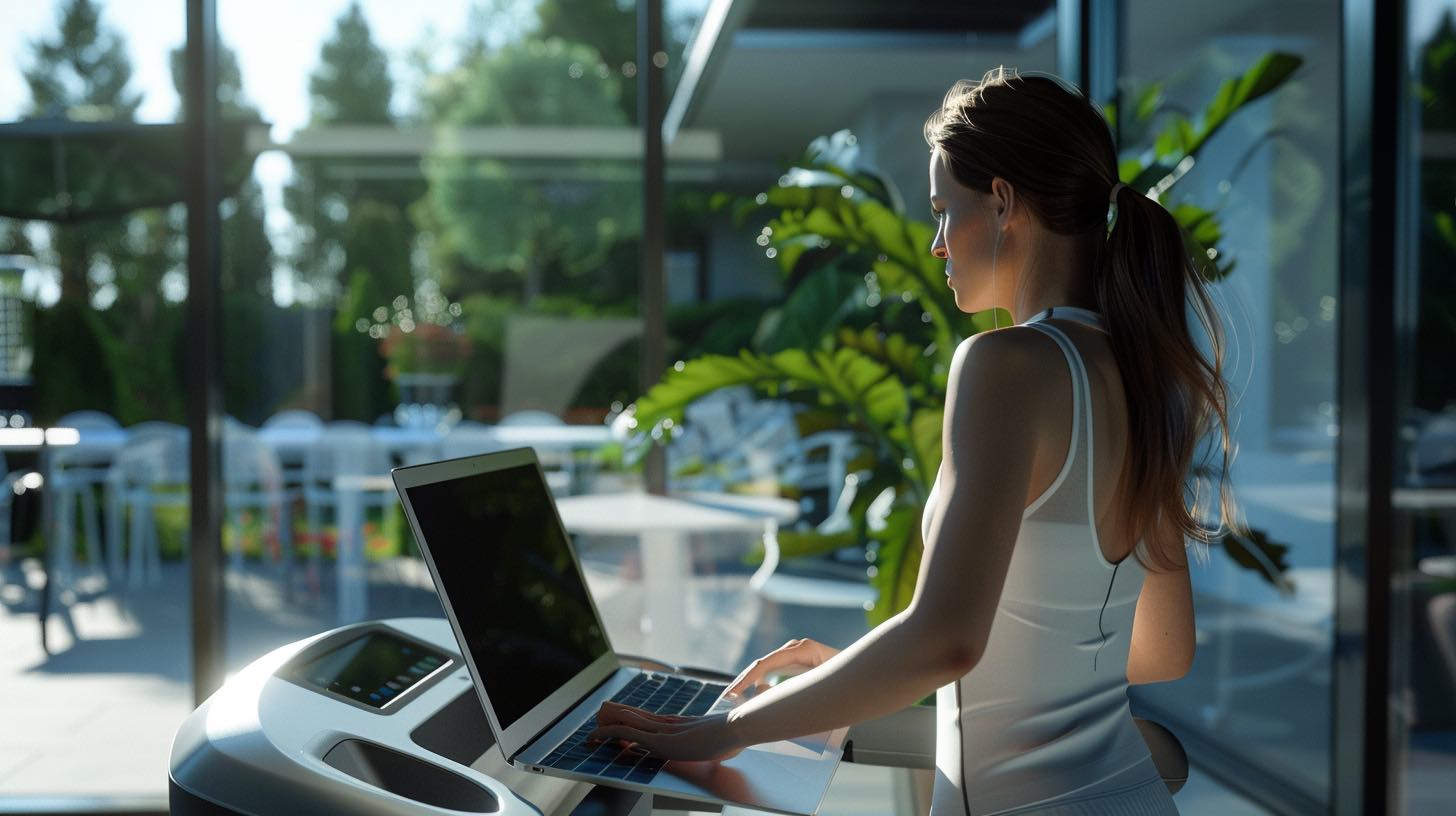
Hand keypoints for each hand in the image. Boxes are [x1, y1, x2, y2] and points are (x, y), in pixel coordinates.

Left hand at [588, 701, 743, 761]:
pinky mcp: (660, 741)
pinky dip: (611, 732)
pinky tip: (598, 733)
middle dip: (616, 717)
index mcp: (680, 724)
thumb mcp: (721, 743)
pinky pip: (628, 733)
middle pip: (636, 717)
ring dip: (608, 723)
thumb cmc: (733, 735)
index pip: (651, 719)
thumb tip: (727, 747)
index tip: (621, 716)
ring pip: (628, 722)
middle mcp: (668, 725)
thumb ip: (716, 743)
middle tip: (599, 715)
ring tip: (592, 726)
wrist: (735, 727)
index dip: (633, 717)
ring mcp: (663, 732)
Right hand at [724, 638, 839, 699]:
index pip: (765, 663)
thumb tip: (762, 691)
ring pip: (766, 666)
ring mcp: (796, 652)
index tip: (734, 693)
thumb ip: (792, 689)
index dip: (747, 679)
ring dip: (751, 681)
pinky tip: (755, 692)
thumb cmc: (846, 680)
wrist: (864, 673)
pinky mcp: (797, 660)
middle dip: (744, 680)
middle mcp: (797, 647)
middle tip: (729, 697)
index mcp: (802, 649)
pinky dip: (762, 680)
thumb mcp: (820, 685)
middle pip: (762, 663)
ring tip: (737, 697)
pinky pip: (774, 669)